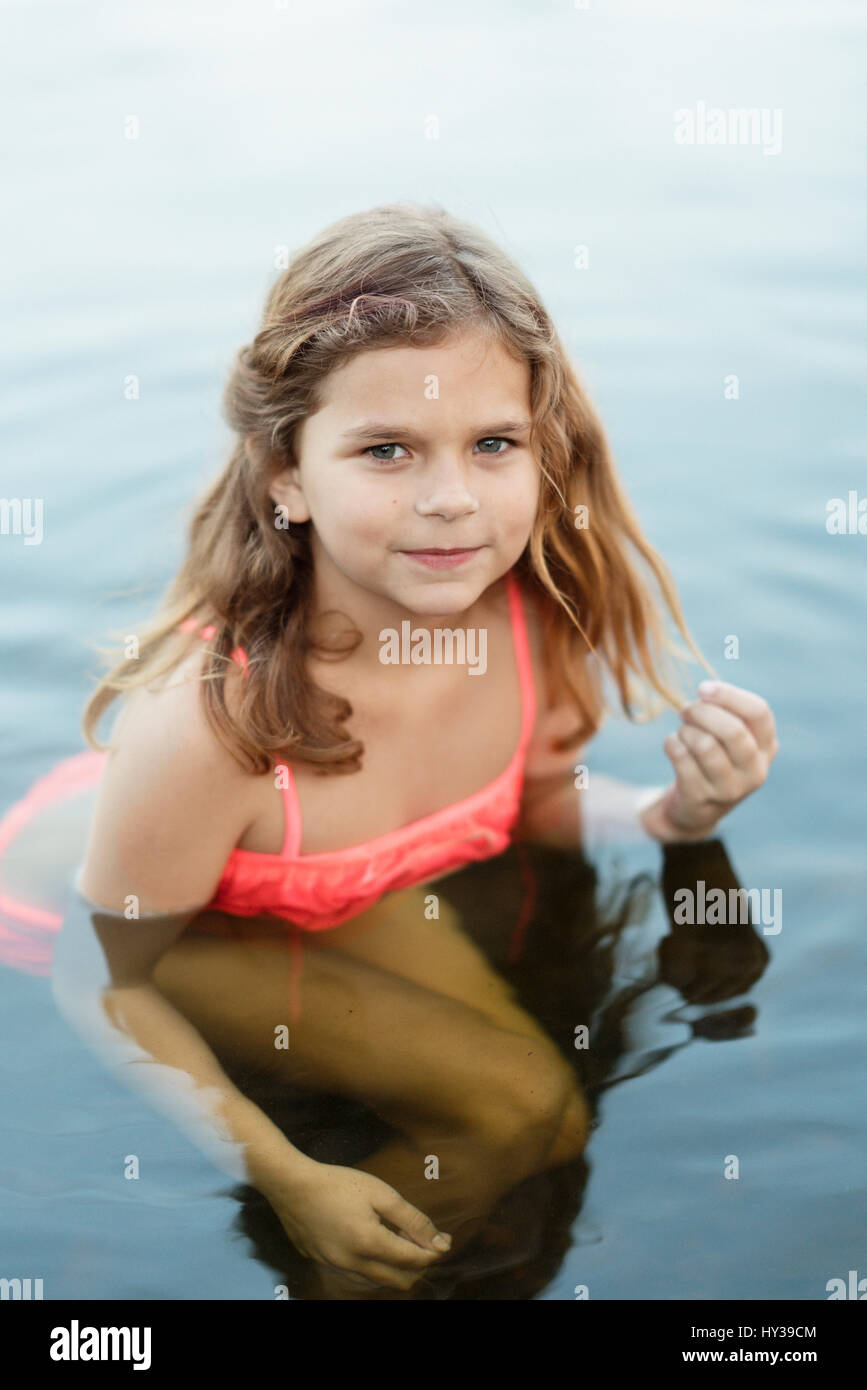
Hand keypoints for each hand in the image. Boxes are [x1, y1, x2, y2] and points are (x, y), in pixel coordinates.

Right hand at [265, 1161, 452, 1291]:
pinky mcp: (325, 1265)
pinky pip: (360, 1277)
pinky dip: (375, 1267)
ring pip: (380, 1283)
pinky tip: (373, 1242)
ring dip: (397, 1268)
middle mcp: (354, 1265)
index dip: (433, 1252)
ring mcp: (337, 1268)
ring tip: (398, 1238)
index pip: (414, 1262)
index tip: (443, 1239)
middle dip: (418, 1265)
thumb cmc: (338, 1184)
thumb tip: (439, 1242)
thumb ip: (413, 1220)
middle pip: (400, 1282)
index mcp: (370, 1245)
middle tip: (422, 1240)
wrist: (292, 1186)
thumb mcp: (381, 1193)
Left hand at [641, 680, 778, 842]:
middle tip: (686, 710)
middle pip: (732, 730)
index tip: (703, 688)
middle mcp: (755, 771)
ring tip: (683, 732)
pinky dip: (672, 744)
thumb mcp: (731, 738)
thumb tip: (706, 691)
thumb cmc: (715, 758)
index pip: (759, 713)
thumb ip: (727, 712)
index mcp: (766, 748)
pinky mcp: (701, 797)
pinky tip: (674, 745)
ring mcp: (729, 788)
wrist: (697, 808)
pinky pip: (681, 758)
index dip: (729, 695)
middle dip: (702, 712)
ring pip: (704, 744)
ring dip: (686, 730)